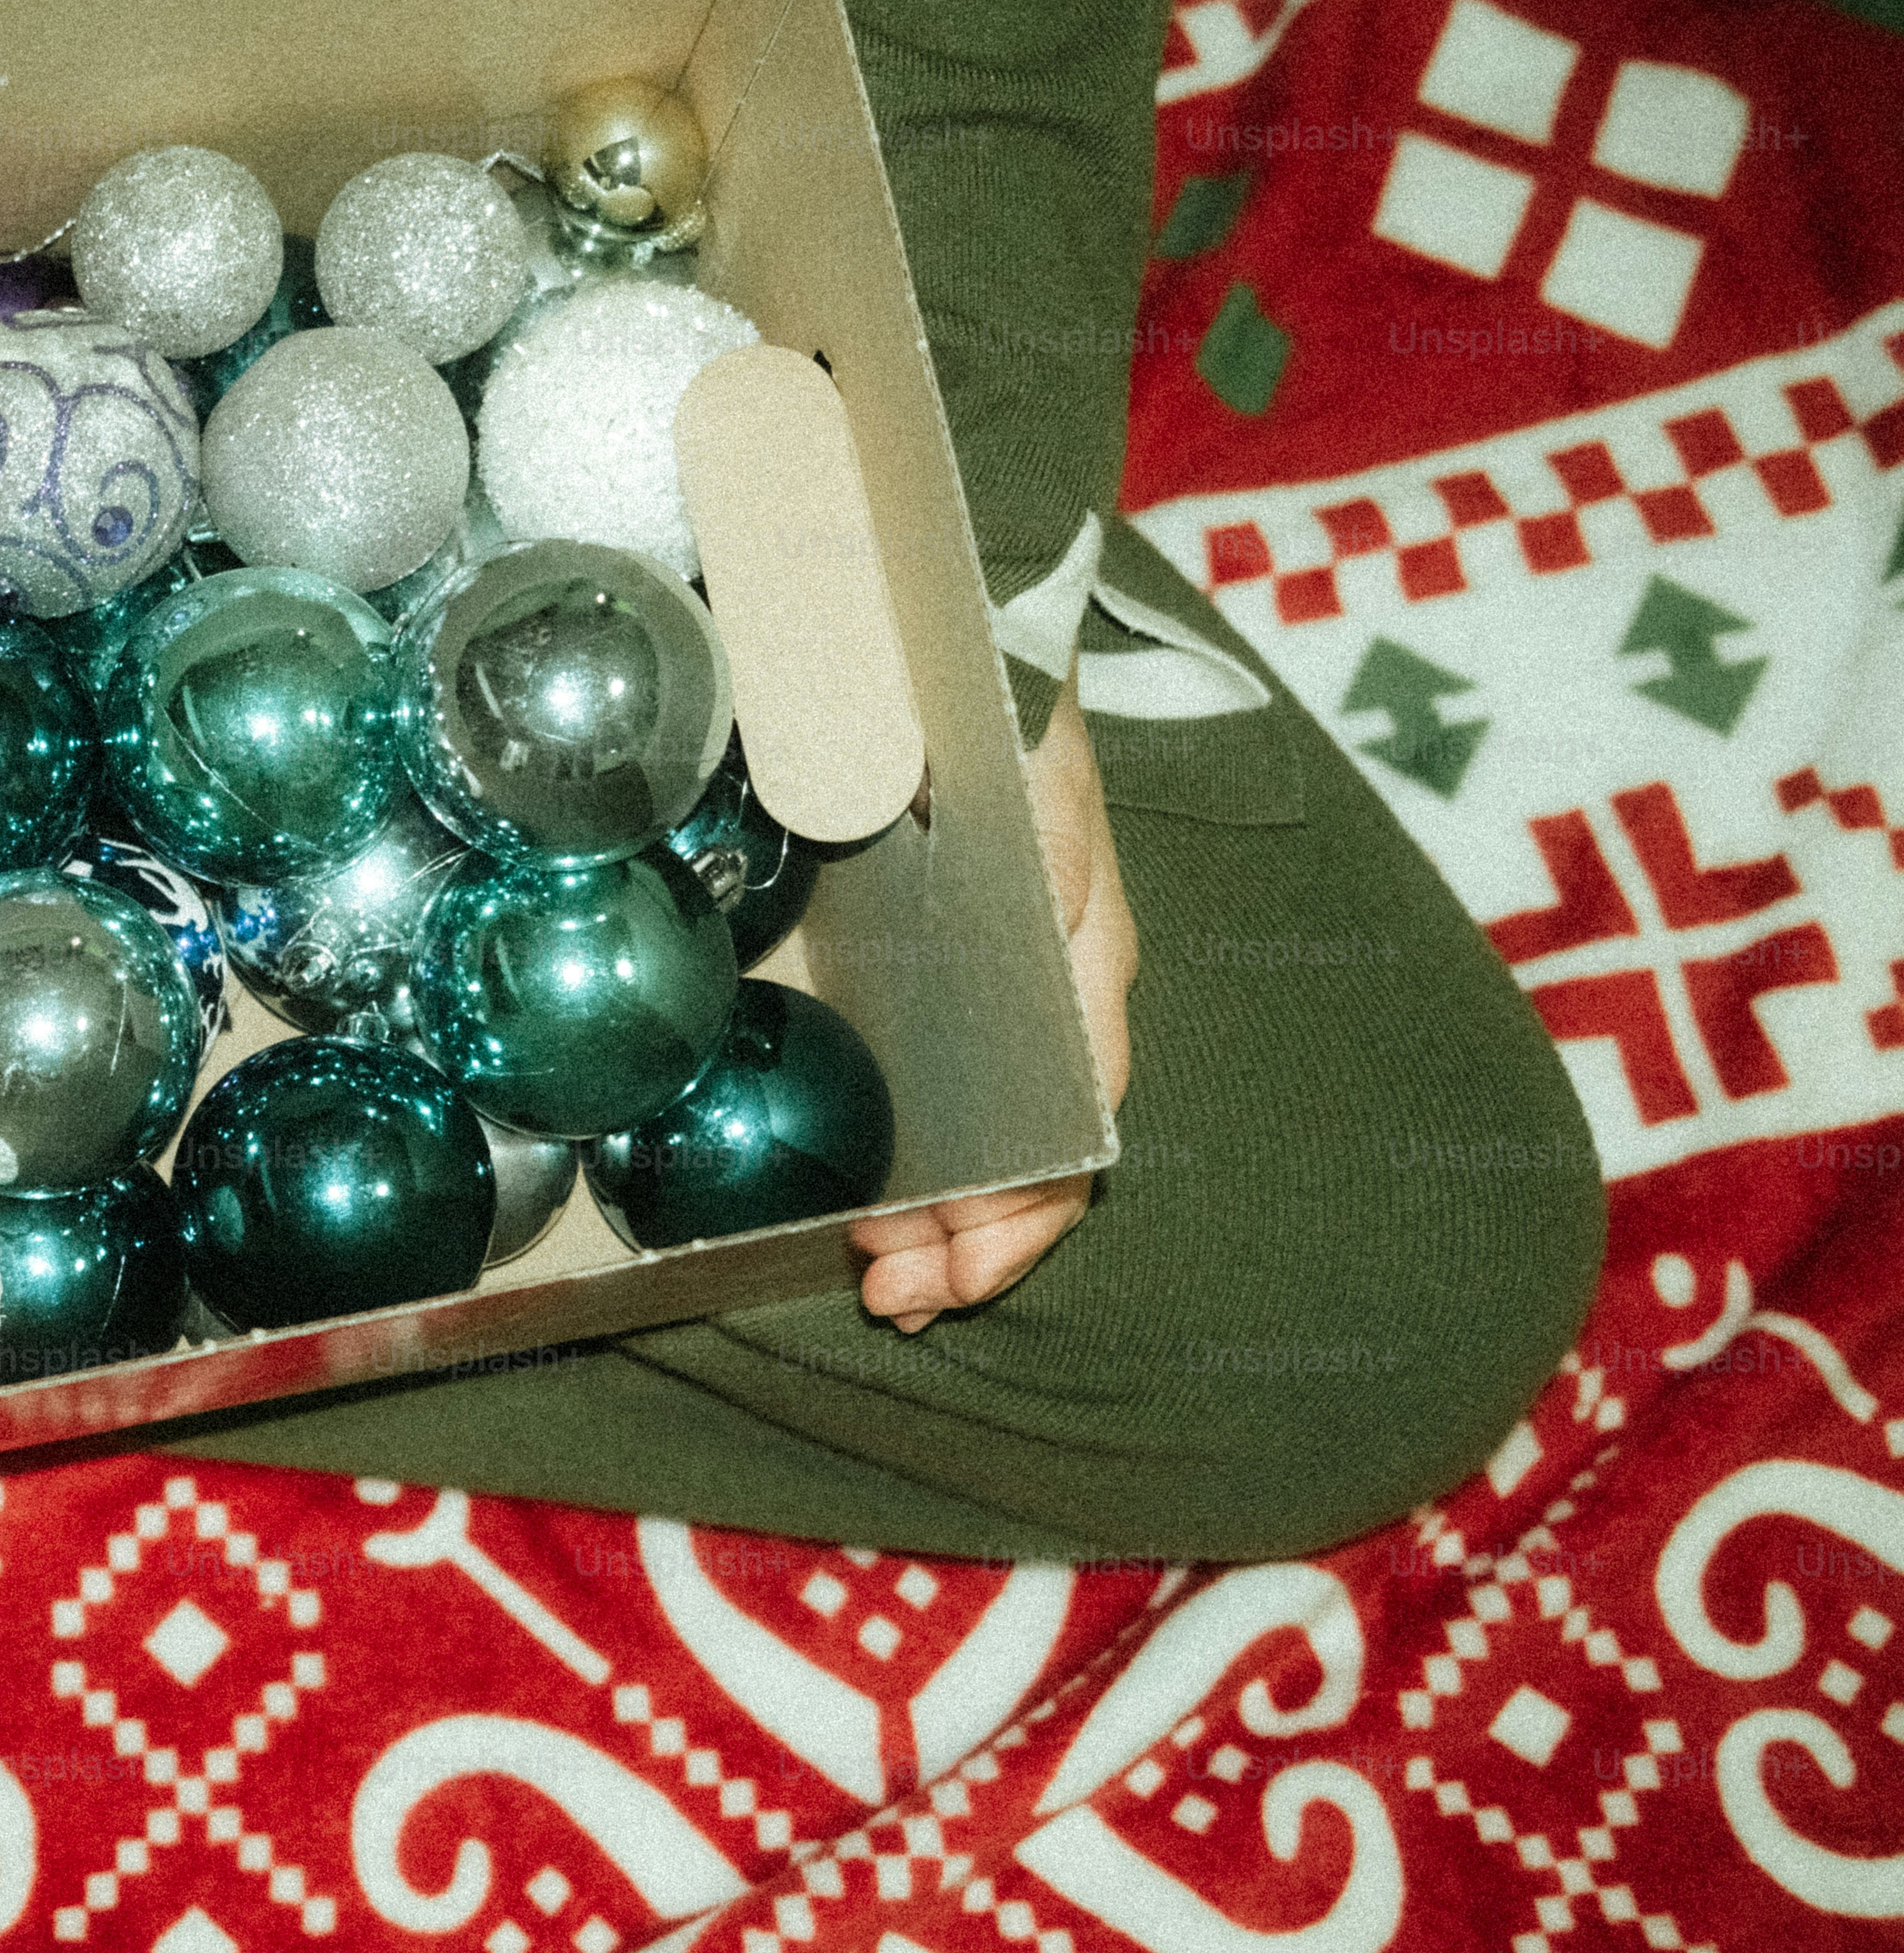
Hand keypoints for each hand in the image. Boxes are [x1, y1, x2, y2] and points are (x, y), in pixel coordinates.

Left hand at [846, 687, 1139, 1332]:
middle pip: (1032, 1162)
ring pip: (988, 1151)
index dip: (1018, 1213)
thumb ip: (1049, 858)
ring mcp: (994, 1007)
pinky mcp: (934, 996)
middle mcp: (1050, 1005)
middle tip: (896, 1298)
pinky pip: (942, 1107)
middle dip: (972, 1246)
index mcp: (1081, 969)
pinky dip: (913, 1175)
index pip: (1070, 1129)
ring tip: (883, 1284)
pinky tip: (872, 1220)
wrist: (945, 654)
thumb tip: (1056, 921)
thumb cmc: (1000, 725)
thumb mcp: (1031, 782)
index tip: (953, 1267)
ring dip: (941, 1231)